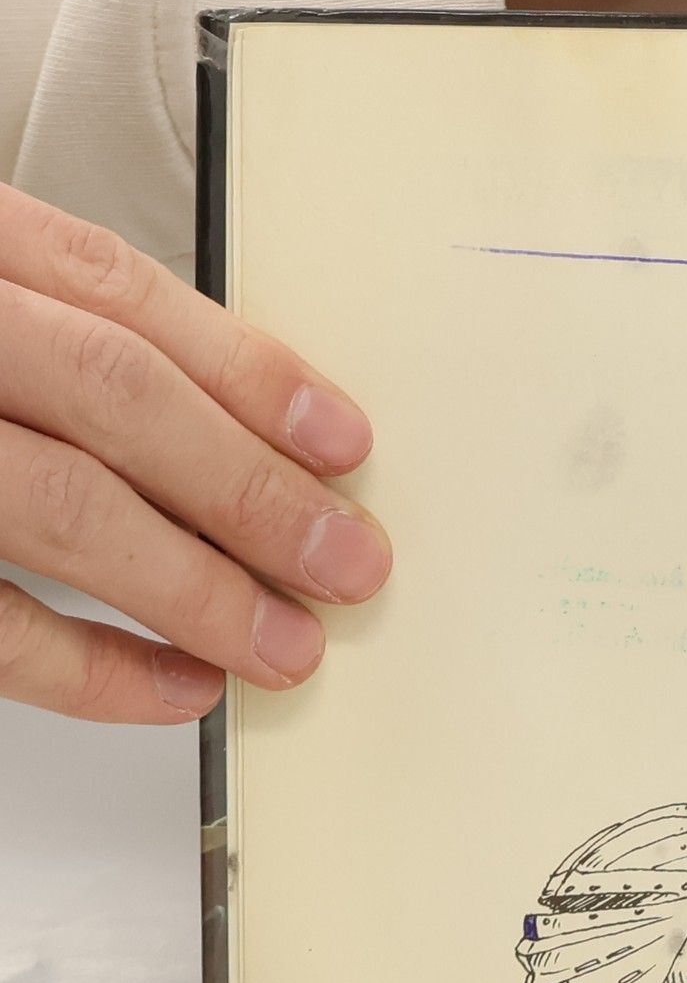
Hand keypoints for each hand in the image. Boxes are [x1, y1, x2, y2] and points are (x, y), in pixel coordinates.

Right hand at [0, 184, 389, 722]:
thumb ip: (44, 327)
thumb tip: (224, 423)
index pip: (122, 295)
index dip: (250, 371)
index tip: (342, 442)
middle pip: (115, 398)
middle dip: (251, 488)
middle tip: (347, 562)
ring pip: (63, 506)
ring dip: (197, 588)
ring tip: (288, 644)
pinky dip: (91, 667)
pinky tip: (175, 688)